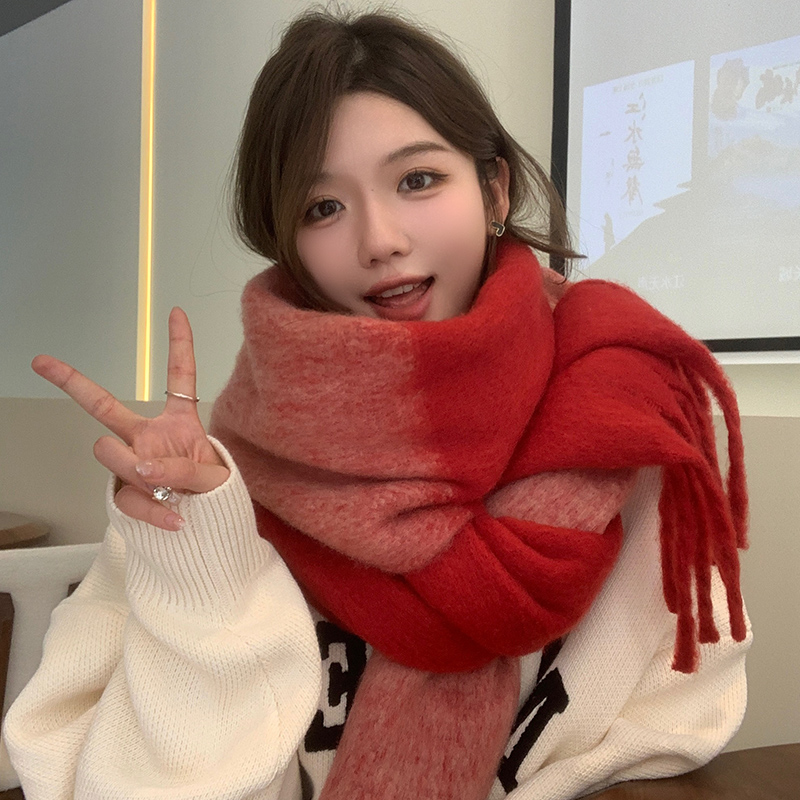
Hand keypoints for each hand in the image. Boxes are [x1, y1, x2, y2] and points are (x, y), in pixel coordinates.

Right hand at [32, 307, 229, 530]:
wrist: (209, 527)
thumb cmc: (214, 494)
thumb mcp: (214, 479)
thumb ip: (184, 470)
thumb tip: (143, 466)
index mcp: (180, 423)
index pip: (180, 379)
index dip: (180, 345)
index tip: (176, 311)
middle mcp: (149, 438)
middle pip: (105, 406)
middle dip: (73, 383)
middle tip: (43, 362)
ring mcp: (133, 463)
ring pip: (110, 453)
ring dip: (141, 473)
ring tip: (172, 492)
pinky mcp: (125, 492)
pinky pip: (128, 498)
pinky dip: (153, 511)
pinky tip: (175, 519)